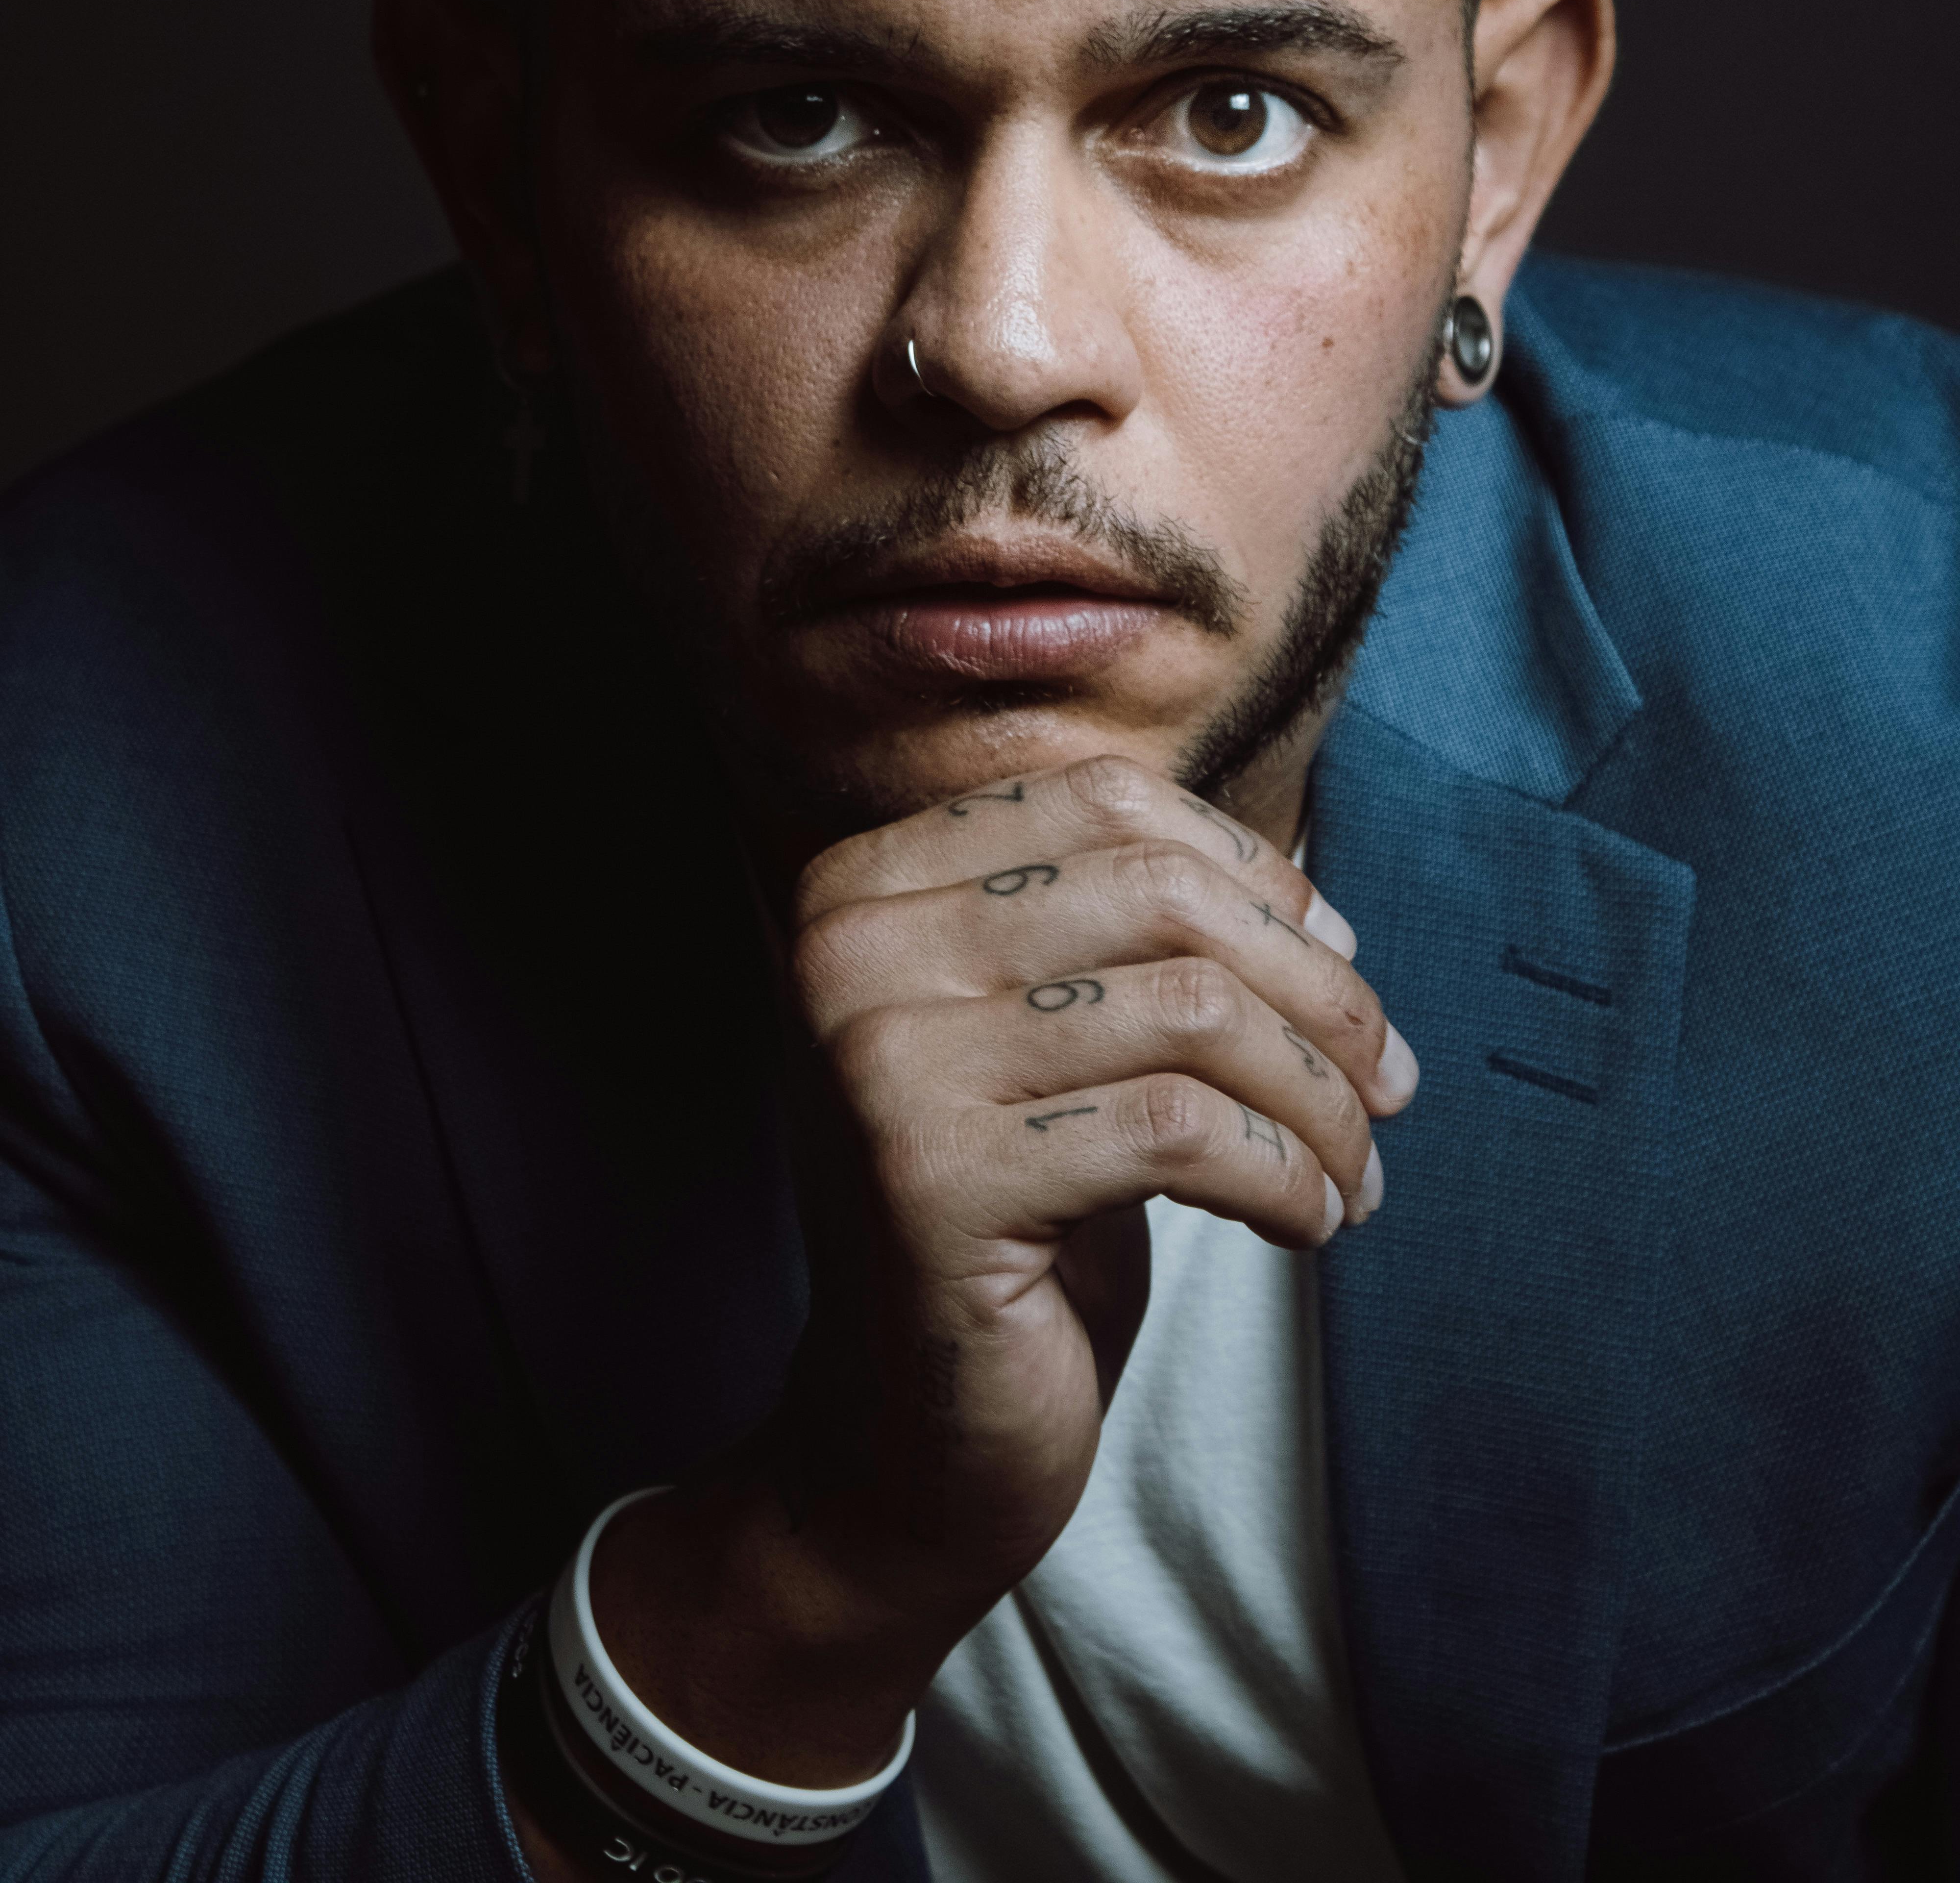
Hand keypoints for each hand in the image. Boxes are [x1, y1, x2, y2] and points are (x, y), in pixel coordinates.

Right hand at [586, 755, 1416, 1791]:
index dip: (1252, 874)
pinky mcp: (933, 1182)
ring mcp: (879, 1063)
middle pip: (1161, 895)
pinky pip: (1180, 1133)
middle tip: (1386, 1084)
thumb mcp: (1049, 1038)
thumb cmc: (1010, 1222)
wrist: (897, 1443)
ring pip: (1193, 1013)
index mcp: (865, 886)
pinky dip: (1283, 1178)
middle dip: (1316, 990)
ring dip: (1318, 1101)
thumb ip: (1125, 931)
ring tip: (1354, 1170)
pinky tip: (1308, 1224)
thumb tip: (1320, 900)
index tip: (1338, 959)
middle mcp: (848, 951)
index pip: (1106, 802)